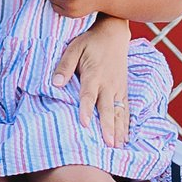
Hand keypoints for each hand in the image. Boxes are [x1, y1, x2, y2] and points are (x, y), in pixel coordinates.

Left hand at [58, 12, 133, 145]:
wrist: (114, 33)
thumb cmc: (90, 42)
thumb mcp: (74, 48)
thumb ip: (65, 65)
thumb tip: (55, 83)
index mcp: (94, 74)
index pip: (89, 95)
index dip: (86, 109)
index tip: (85, 124)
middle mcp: (109, 84)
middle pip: (108, 108)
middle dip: (108, 127)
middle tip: (108, 144)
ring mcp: (118, 88)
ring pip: (119, 112)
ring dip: (118, 130)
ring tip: (117, 147)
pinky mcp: (124, 90)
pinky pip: (126, 110)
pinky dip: (126, 125)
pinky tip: (124, 139)